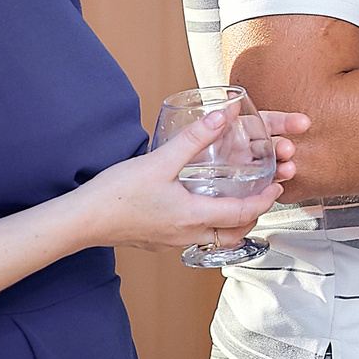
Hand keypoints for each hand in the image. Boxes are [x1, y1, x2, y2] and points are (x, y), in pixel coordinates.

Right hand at [72, 109, 307, 254]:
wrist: (80, 221)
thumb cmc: (115, 194)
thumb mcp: (159, 161)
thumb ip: (194, 139)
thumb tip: (223, 116)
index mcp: (193, 215)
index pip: (243, 213)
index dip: (266, 200)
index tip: (278, 187)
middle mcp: (187, 234)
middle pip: (234, 232)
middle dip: (254, 215)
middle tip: (263, 195)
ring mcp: (172, 242)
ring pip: (214, 238)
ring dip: (231, 223)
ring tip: (238, 203)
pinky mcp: (158, 242)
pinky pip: (193, 238)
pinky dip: (208, 226)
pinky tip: (201, 209)